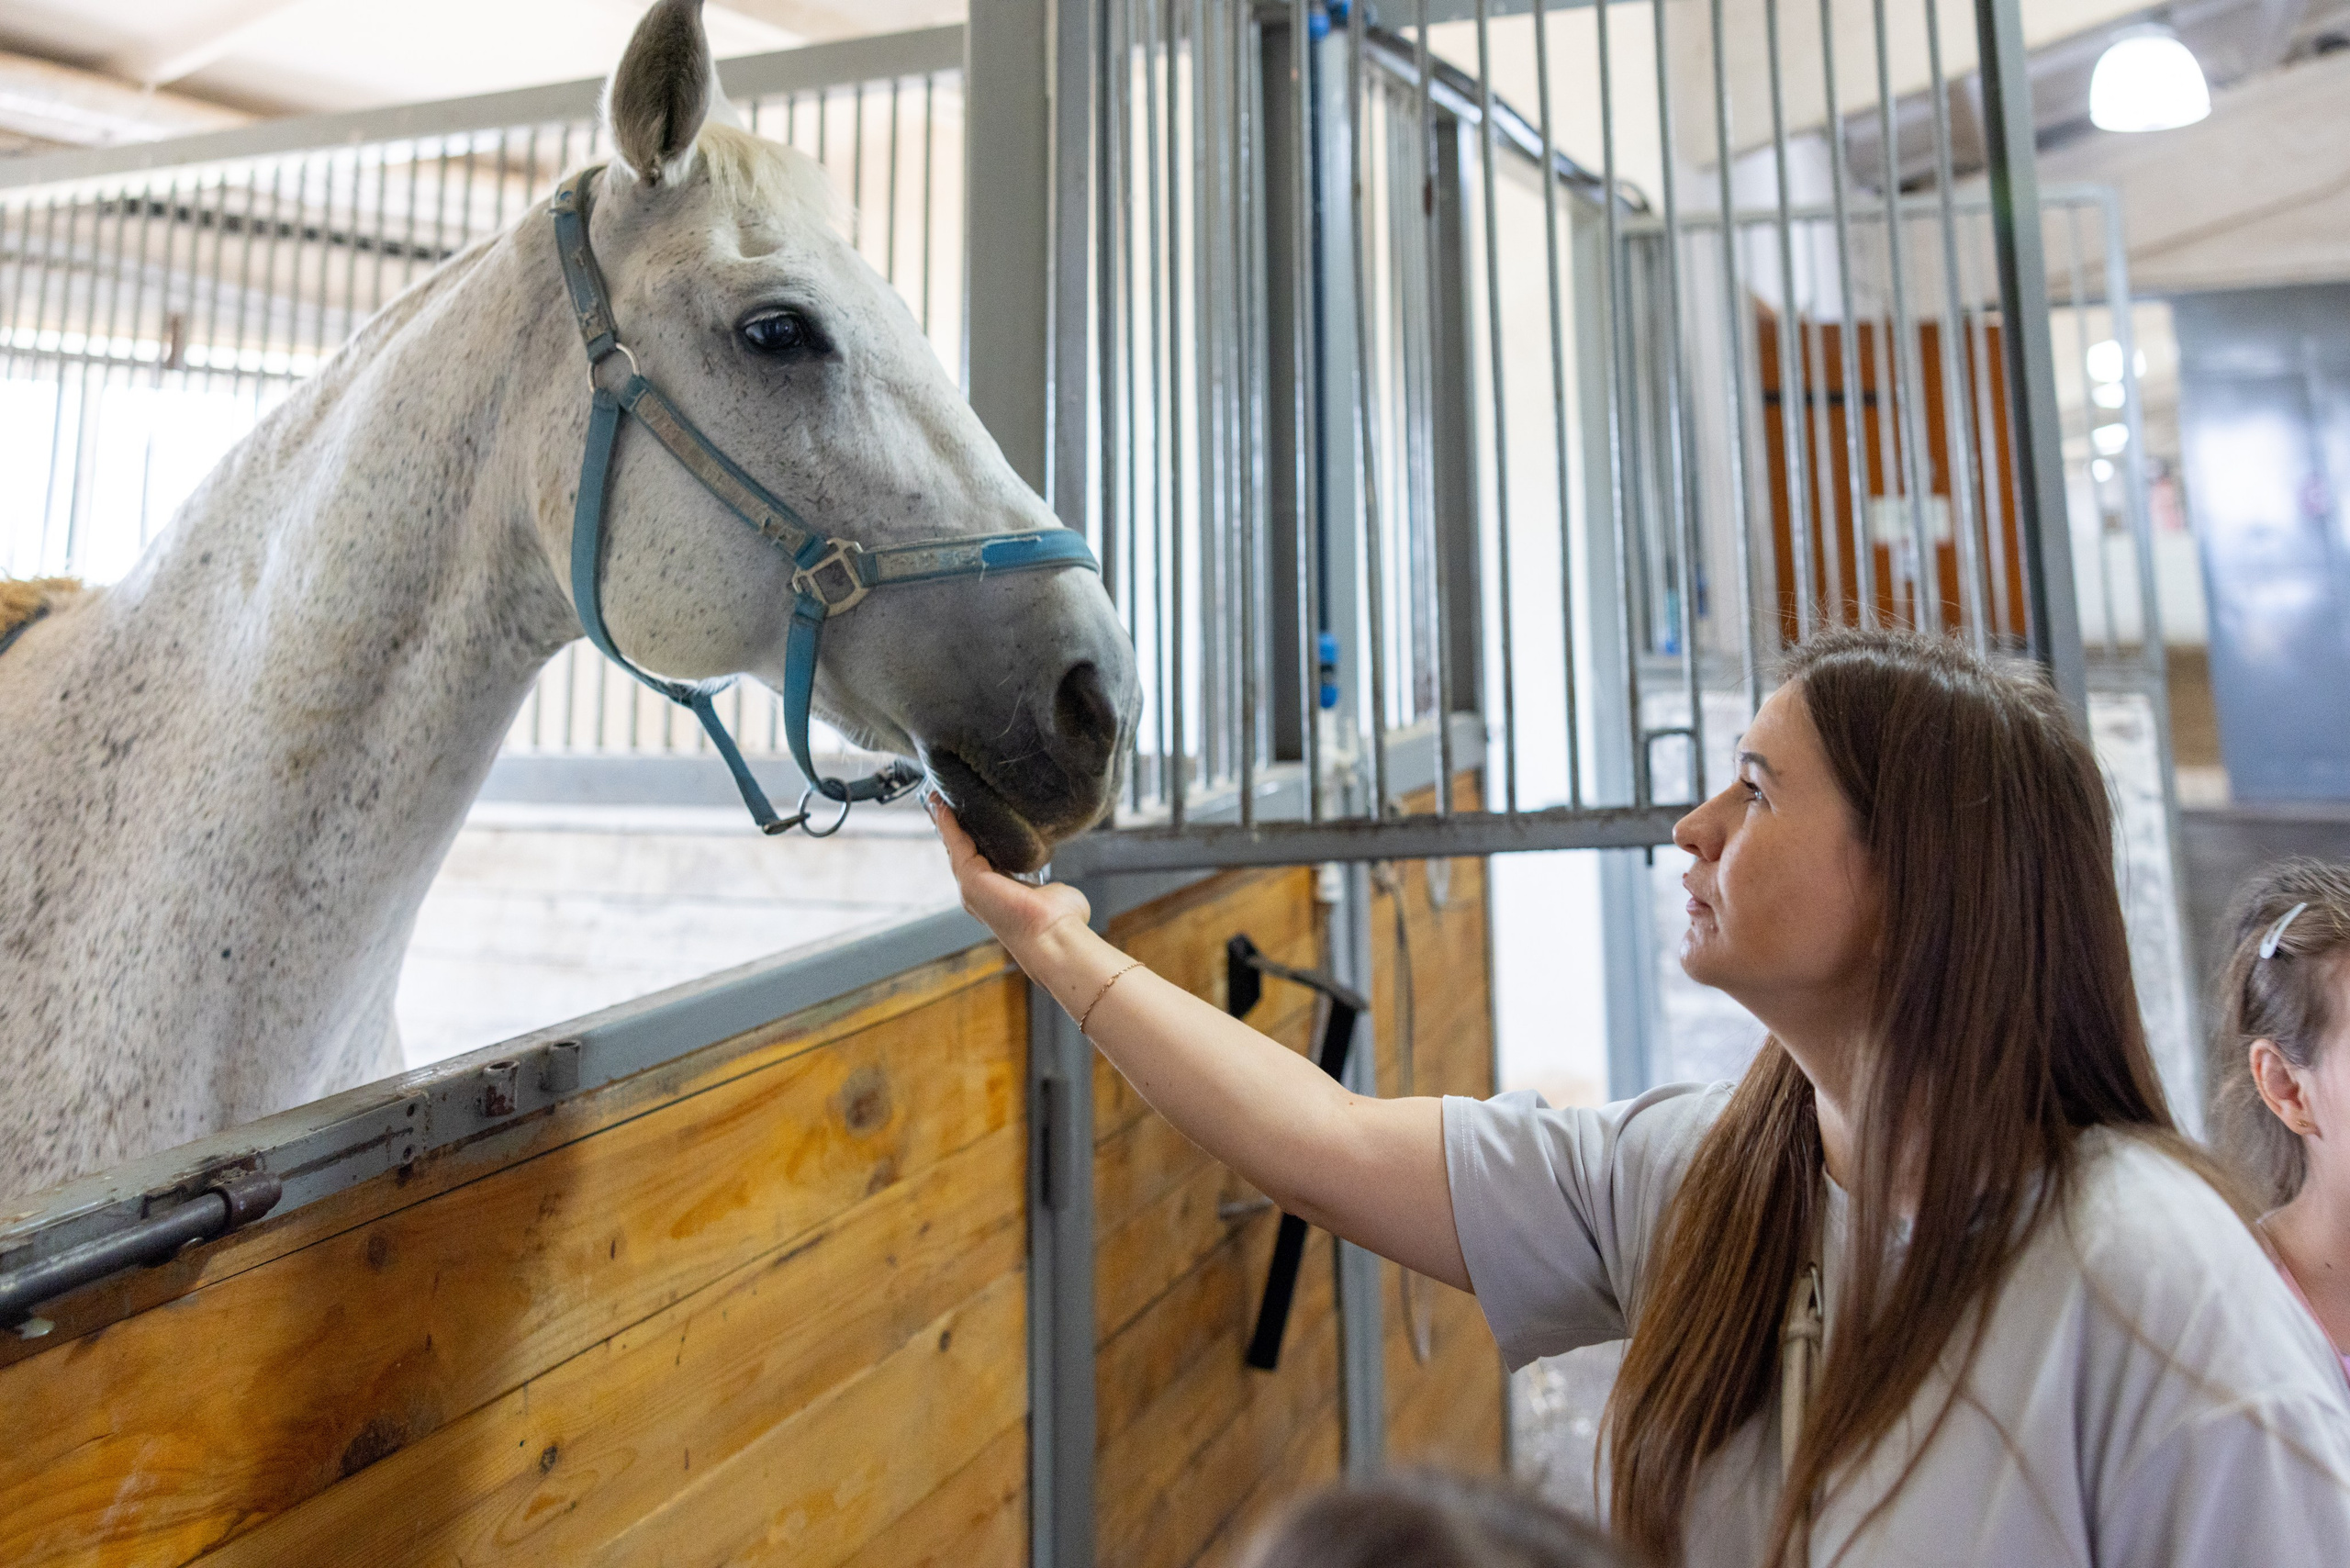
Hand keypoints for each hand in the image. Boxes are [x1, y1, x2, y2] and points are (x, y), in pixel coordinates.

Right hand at [928, 795, 1091, 955]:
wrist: (1053, 933)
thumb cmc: (1060, 921)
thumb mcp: (1052, 894)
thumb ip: (1049, 888)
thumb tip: (1056, 889)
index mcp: (997, 895)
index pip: (980, 861)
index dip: (973, 838)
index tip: (971, 815)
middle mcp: (980, 892)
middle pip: (962, 852)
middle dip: (954, 826)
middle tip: (947, 799)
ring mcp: (972, 887)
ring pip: (955, 846)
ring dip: (947, 820)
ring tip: (941, 797)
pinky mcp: (970, 878)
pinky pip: (955, 843)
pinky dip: (947, 823)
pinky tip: (942, 803)